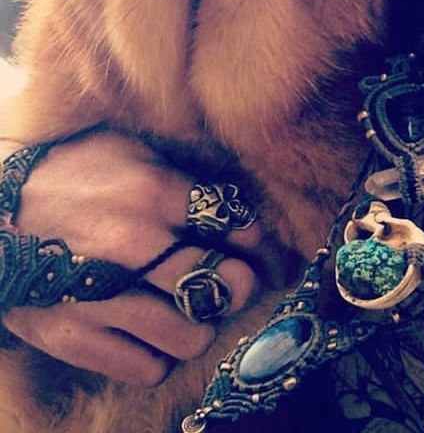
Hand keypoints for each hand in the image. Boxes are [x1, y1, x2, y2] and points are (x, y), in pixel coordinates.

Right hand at [2, 130, 263, 386]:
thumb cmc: (70, 173)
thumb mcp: (130, 150)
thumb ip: (184, 176)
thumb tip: (237, 202)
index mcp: (154, 192)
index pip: (238, 226)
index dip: (257, 243)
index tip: (253, 249)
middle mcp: (134, 245)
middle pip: (226, 287)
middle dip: (237, 286)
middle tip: (227, 282)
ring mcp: (102, 295)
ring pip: (192, 336)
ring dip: (198, 325)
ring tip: (185, 309)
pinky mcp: (73, 336)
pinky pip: (147, 368)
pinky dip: (158, 356)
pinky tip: (149, 332)